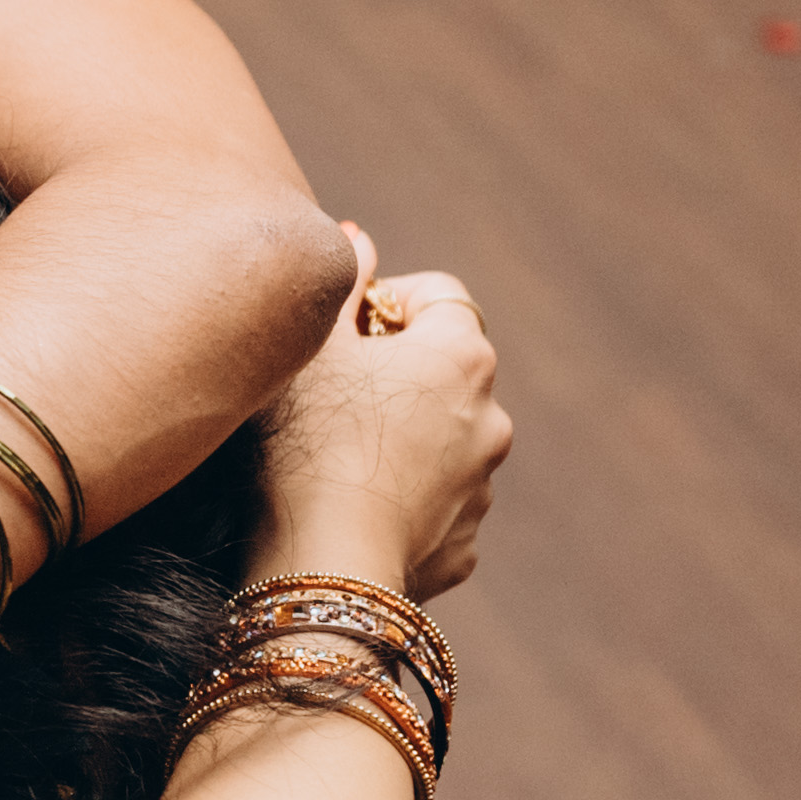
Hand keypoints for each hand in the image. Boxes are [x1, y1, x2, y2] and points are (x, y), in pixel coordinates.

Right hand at [253, 225, 511, 597]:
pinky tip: (349, 507)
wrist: (321, 561)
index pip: (438, 294)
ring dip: (402, 436)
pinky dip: (401, 499)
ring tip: (333, 457)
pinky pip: (433, 505)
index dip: (384, 301)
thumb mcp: (311, 346)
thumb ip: (340, 284)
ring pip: (441, 440)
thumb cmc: (308, 440)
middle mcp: (491, 418)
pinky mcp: (462, 546)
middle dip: (395, 374)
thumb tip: (357, 238)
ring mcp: (482, 489)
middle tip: (328, 393)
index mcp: (462, 356)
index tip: (340, 332)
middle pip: (443, 371)